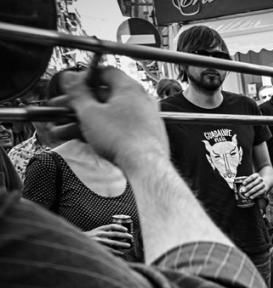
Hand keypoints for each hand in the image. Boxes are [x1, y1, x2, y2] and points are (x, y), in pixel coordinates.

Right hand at [50, 67, 168, 168]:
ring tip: (62, 127)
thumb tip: (70, 77)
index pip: (105, 72)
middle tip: (62, 108)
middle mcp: (141, 101)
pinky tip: (81, 138)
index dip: (84, 78)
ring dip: (84, 120)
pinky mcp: (144, 136)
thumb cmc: (123, 139)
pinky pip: (118, 128)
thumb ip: (77, 93)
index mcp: (130, 88)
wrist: (145, 166)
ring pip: (109, 115)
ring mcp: (145, 119)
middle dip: (79, 104)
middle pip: (105, 96)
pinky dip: (100, 131)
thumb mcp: (90, 112)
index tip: (71, 85)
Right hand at [86, 223, 132, 254]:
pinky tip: (122, 253)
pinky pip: (110, 250)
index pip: (112, 226)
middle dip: (124, 235)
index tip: (126, 229)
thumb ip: (105, 232)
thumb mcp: (96, 232)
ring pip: (113, 243)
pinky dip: (117, 251)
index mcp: (99, 229)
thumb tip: (119, 234)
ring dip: (122, 244)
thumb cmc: (90, 238)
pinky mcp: (98, 248)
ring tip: (128, 245)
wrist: (78, 243)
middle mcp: (99, 234)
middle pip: (114, 234)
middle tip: (130, 237)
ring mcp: (99, 241)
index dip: (120, 227)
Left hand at [239, 172, 266, 199]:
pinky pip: (259, 192)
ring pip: (256, 188)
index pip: (252, 177)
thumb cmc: (256, 181)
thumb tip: (242, 187)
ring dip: (250, 192)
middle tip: (243, 191)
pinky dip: (255, 195)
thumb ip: (247, 182)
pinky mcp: (265, 189)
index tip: (243, 183)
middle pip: (253, 183)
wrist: (265, 182)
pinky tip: (251, 197)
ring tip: (246, 195)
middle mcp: (260, 179)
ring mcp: (263, 184)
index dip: (247, 180)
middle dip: (248, 187)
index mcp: (256, 175)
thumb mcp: (252, 179)